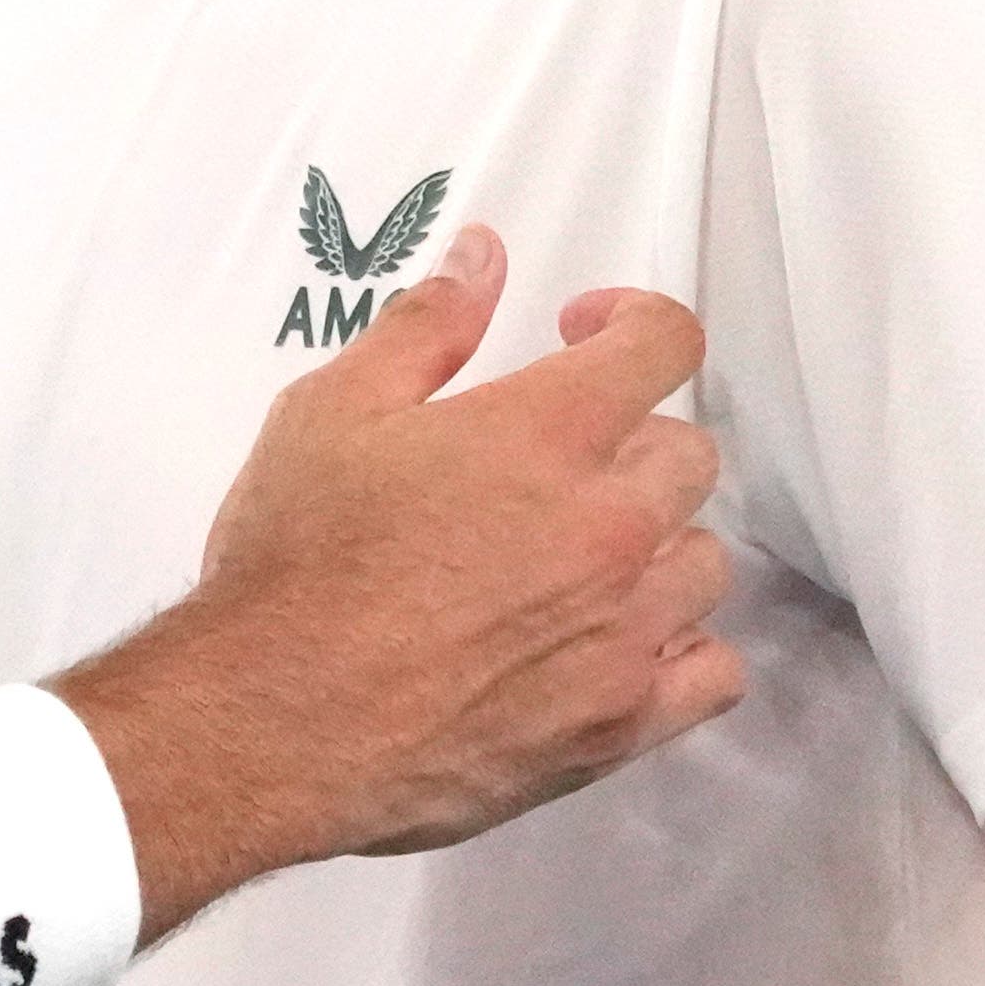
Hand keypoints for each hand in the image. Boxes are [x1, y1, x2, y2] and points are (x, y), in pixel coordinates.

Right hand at [71, 240, 742, 923]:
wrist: (270, 729)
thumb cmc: (292, 571)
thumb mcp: (330, 416)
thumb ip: (424, 327)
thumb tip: (483, 257)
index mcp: (546, 433)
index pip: (664, 343)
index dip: (634, 322)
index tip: (586, 335)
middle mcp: (608, 525)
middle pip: (690, 455)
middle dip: (630, 443)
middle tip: (557, 466)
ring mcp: (624, 631)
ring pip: (705, 563)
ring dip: (655, 549)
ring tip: (580, 564)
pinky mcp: (619, 723)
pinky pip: (714, 674)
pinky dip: (680, 651)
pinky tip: (619, 645)